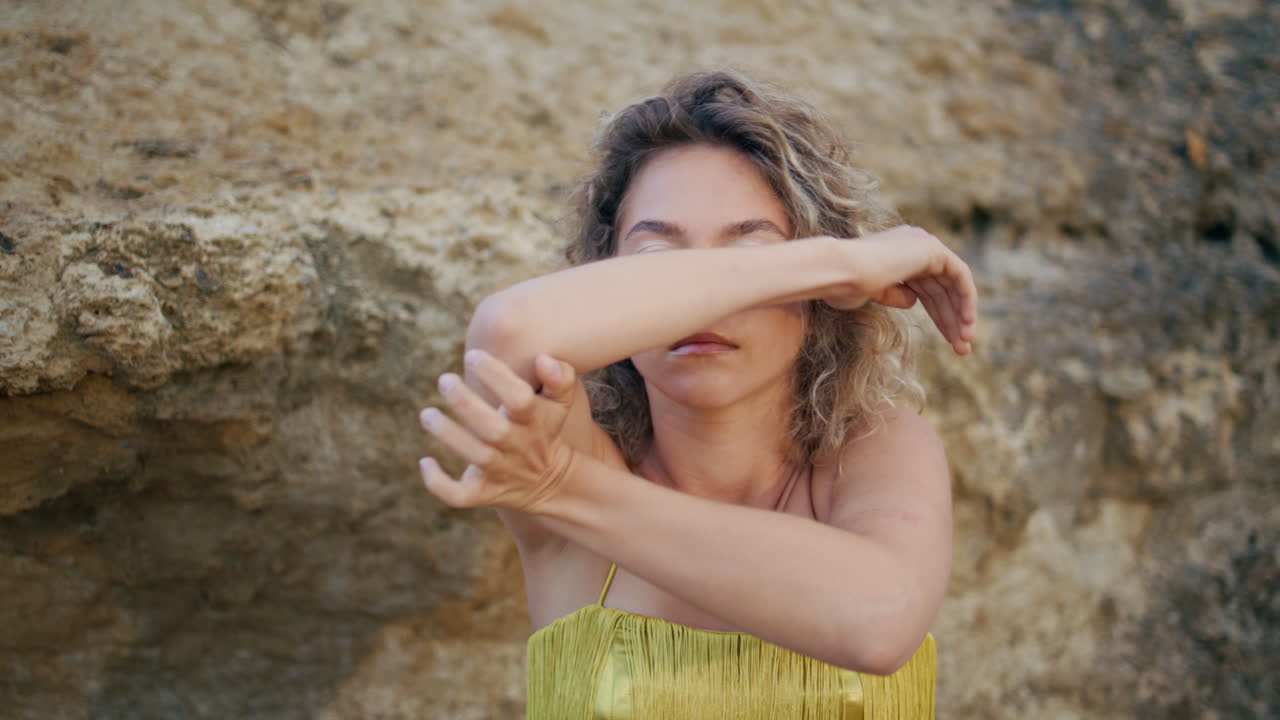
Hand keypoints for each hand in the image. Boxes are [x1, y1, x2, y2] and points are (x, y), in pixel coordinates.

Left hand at [418, 349, 578, 511]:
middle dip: (467, 405)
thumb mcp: (560, 404)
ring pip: (475, 457)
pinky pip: (460, 496)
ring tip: (427, 413)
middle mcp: (518, 447)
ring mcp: (501, 472)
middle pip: (493, 430)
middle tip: (444, 379)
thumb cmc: (546, 429)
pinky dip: (439, 484)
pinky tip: (425, 461)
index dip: (497, 377)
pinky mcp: (485, 493)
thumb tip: (543, 359)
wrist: (552, 482)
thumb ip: (559, 378)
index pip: (519, 399)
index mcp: (535, 421)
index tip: (473, 355)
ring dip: (449, 436)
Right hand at [822, 226, 977, 354]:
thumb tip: (914, 301)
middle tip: (961, 348)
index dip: (940, 315)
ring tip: (964, 345)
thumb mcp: (872, 293)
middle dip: (952, 320)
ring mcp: (923, 244)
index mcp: (897, 252)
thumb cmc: (844, 286)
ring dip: (961, 316)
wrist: (840, 273)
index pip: (927, 287)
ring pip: (953, 285)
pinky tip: (966, 324)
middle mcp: (913, 243)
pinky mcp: (933, 249)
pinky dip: (967, 300)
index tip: (948, 341)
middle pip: (941, 289)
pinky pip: (960, 276)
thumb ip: (895, 294)